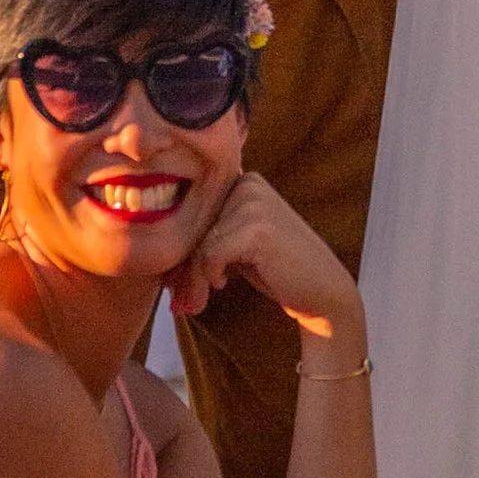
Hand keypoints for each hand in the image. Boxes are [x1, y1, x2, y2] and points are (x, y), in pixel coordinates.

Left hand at [171, 169, 361, 350]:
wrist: (322, 290)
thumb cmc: (276, 268)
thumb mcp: (236, 244)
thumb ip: (206, 236)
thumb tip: (156, 252)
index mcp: (243, 179)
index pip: (195, 211)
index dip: (184, 246)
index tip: (175, 280)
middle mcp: (248, 183)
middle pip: (194, 226)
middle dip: (185, 265)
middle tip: (182, 298)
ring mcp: (253, 202)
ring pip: (199, 242)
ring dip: (194, 276)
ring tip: (199, 297)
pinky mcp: (257, 228)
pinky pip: (211, 253)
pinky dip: (209, 275)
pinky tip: (222, 284)